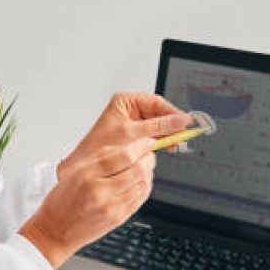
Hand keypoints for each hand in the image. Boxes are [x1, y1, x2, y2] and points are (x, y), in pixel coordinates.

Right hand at [21, 137, 156, 268]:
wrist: (55, 231)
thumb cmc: (62, 200)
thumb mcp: (74, 171)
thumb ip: (101, 157)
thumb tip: (128, 147)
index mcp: (87, 174)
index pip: (123, 155)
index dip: (140, 146)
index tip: (147, 142)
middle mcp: (99, 190)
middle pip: (137, 170)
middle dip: (148, 159)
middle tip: (148, 155)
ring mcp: (110, 207)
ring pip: (142, 185)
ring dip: (148, 174)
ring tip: (145, 168)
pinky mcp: (117, 219)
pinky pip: (139, 200)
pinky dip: (145, 188)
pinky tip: (141, 183)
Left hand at [57, 92, 194, 178]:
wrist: (84, 167)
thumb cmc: (99, 147)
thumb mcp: (131, 134)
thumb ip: (158, 127)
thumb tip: (181, 120)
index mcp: (125, 102)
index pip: (156, 102)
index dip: (172, 112)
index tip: (186, 121)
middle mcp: (129, 111)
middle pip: (159, 114)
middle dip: (171, 125)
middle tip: (183, 135)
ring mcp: (132, 125)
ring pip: (158, 127)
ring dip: (167, 135)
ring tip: (175, 144)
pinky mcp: (134, 138)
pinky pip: (153, 137)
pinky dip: (161, 142)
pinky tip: (166, 147)